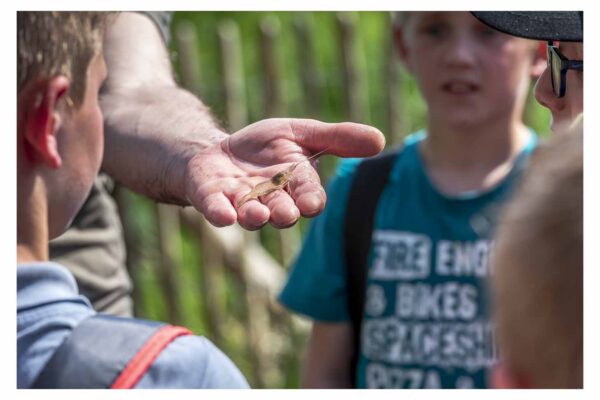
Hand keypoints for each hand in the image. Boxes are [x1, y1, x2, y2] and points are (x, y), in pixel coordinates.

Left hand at [184, 118, 384, 229]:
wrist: (218, 150)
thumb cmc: (264, 146)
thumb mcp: (301, 133)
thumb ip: (337, 138)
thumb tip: (380, 140)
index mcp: (295, 184)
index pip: (308, 194)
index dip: (310, 199)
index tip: (312, 204)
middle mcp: (270, 199)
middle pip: (282, 210)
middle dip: (284, 213)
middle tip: (286, 213)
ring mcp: (240, 201)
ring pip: (251, 214)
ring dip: (254, 216)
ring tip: (256, 214)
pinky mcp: (212, 198)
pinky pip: (216, 209)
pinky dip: (219, 213)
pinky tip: (222, 216)